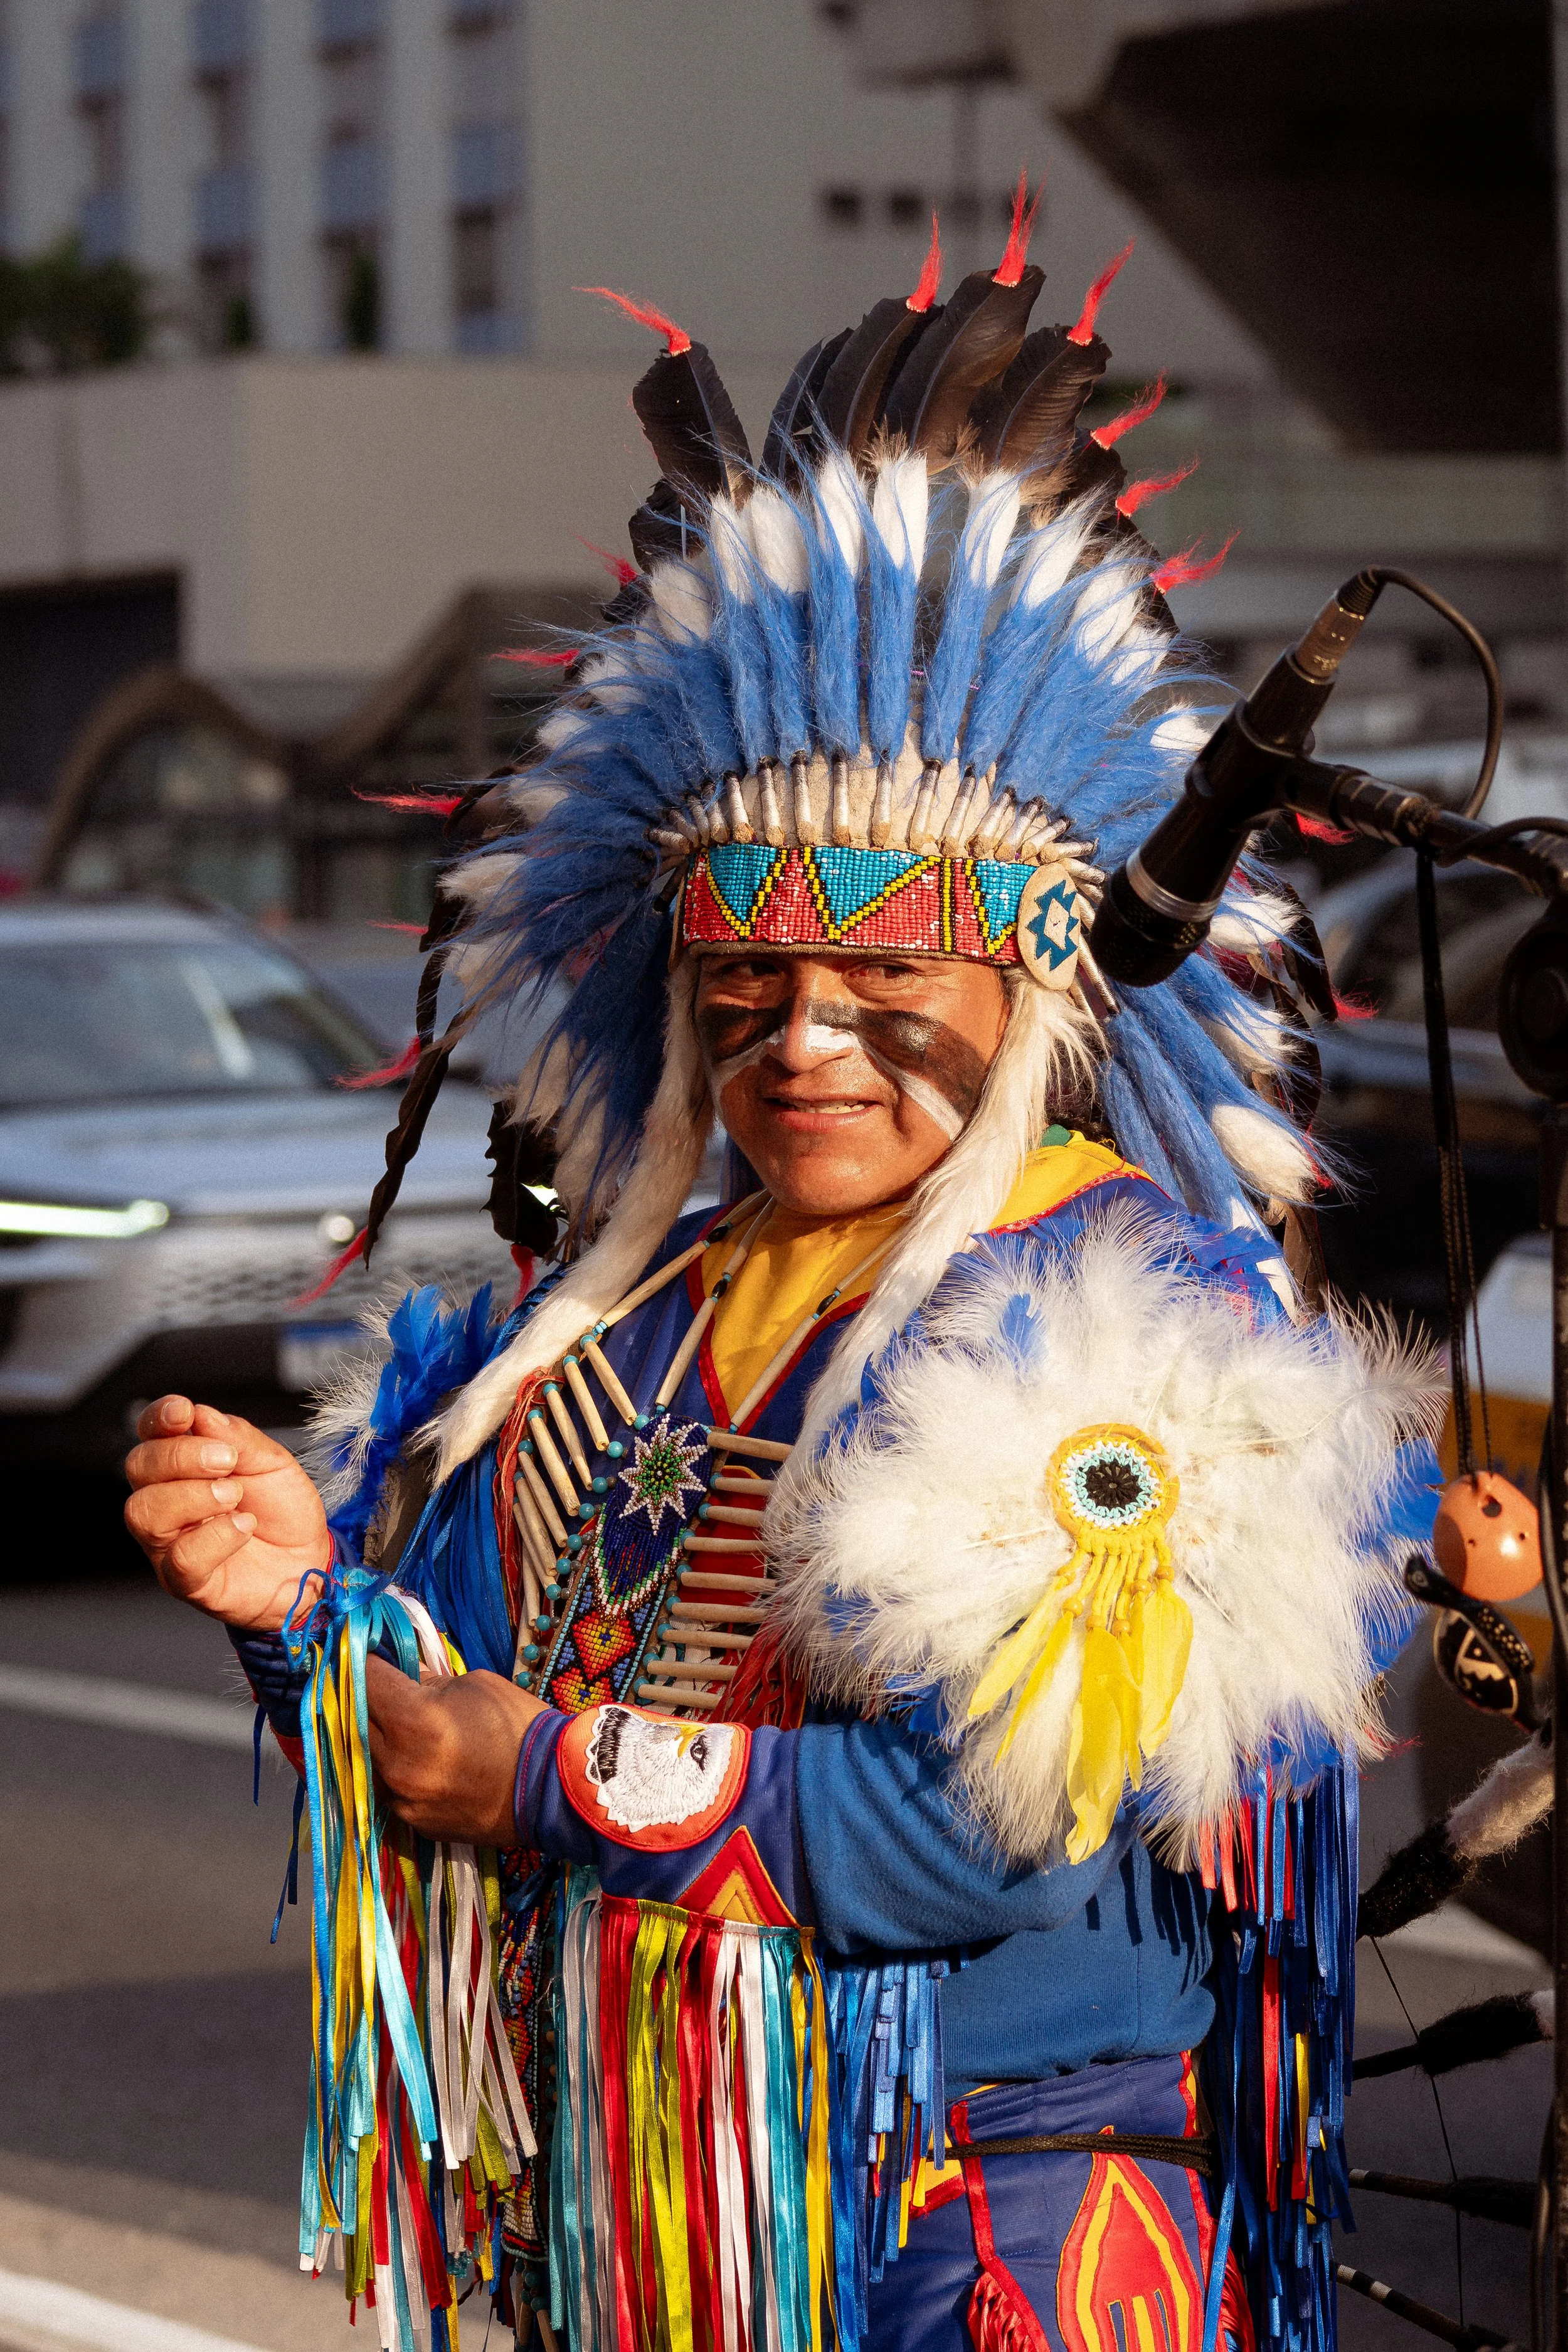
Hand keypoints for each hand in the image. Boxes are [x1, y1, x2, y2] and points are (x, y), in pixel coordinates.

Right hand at [124, 1395, 334, 1631]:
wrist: (310, 1560)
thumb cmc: (282, 1511)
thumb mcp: (272, 1462)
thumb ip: (238, 1438)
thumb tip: (202, 1415)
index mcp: (183, 1466)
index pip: (150, 1435)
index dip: (158, 1419)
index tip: (183, 1412)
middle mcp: (166, 1501)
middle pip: (138, 1468)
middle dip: (179, 1456)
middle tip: (226, 1461)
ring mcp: (169, 1542)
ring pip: (143, 1513)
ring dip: (192, 1496)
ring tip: (235, 1495)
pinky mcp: (186, 1581)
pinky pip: (179, 1558)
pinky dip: (216, 1536)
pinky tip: (243, 1525)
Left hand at [365, 1655, 545, 1845]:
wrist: (552, 1790)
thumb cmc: (518, 1724)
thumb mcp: (474, 1683)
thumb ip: (428, 1680)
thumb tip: (402, 1675)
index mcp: (412, 1720)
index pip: (364, 1679)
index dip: (360, 1658)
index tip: (360, 1648)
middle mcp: (396, 1763)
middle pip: (352, 1721)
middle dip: (359, 1697)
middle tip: (369, 1682)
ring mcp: (402, 1799)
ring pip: (363, 1759)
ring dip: (370, 1736)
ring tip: (386, 1720)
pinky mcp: (413, 1822)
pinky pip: (387, 1788)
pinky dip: (392, 1769)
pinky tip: (410, 1756)